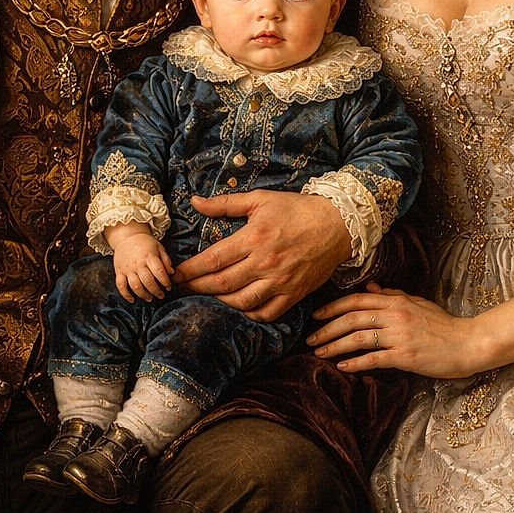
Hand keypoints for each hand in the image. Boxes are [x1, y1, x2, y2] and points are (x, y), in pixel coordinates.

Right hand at [111, 231, 173, 302]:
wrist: (127, 236)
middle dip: (156, 291)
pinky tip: (132, 300)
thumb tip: (171, 273)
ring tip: (150, 298)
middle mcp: (137, 264)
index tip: (169, 287)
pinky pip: (120, 285)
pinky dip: (125, 294)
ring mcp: (127, 269)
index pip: (159, 271)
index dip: (165, 281)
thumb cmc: (145, 243)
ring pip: (135, 285)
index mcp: (148, 257)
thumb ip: (166, 260)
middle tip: (161, 295)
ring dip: (143, 295)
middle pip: (147, 281)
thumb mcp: (159, 247)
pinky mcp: (119, 272)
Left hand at [173, 191, 351, 320]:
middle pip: (221, 284)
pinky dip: (248, 313)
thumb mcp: (260, 199)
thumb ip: (225, 204)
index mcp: (254, 238)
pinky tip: (238, 306)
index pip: (213, 260)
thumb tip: (195, 202)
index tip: (176, 274)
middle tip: (182, 288)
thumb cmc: (296, 209)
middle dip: (196, 288)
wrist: (337, 225)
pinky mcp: (293, 294)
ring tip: (207, 295)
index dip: (190, 270)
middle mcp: (265, 263)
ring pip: (240, 302)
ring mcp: (280, 282)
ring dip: (219, 302)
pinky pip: (265, 312)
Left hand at [307, 282, 481, 378]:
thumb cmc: (442, 324)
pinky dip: (355, 363)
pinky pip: (373, 359)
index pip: (356, 301)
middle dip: (327, 329)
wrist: (467, 343)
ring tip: (319, 354)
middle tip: (310, 339)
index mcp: (395, 301)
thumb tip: (369, 290)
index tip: (317, 316)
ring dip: (334, 346)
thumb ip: (392, 296)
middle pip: (351, 319)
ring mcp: (399, 336)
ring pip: (357, 338)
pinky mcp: (405, 356)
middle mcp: (394, 315)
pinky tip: (342, 367)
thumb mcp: (417, 303)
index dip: (333, 308)